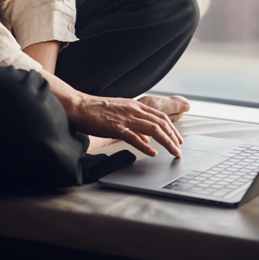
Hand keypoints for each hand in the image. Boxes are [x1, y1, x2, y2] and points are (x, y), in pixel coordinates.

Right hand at [63, 93, 183, 157]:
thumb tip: (148, 140)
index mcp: (135, 106)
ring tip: (173, 152)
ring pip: (152, 129)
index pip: (160, 116)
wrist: (79, 106)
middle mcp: (134, 110)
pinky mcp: (115, 127)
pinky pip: (134, 137)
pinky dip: (145, 146)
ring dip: (166, 142)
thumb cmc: (97, 110)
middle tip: (179, 148)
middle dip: (173, 137)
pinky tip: (152, 154)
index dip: (172, 128)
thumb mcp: (121, 113)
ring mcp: (125, 118)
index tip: (178, 139)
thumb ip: (135, 124)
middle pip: (161, 122)